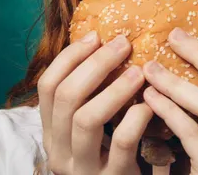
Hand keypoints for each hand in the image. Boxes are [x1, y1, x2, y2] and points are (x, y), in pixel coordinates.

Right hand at [37, 32, 152, 174]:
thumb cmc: (114, 156)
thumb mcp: (94, 129)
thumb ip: (92, 97)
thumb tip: (104, 43)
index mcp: (52, 133)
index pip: (47, 86)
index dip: (69, 57)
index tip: (96, 36)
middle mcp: (60, 151)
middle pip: (66, 97)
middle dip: (94, 64)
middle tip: (122, 44)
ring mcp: (83, 168)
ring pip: (87, 119)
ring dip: (114, 89)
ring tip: (140, 72)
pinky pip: (121, 144)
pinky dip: (136, 119)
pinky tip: (150, 106)